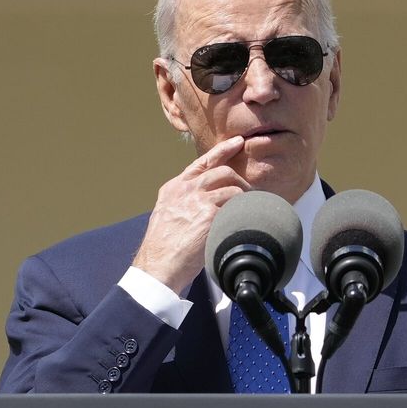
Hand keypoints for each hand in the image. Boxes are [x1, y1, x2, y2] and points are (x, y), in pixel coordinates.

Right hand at [132, 136, 249, 293]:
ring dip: (244, 197)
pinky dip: (244, 210)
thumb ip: (184, 203)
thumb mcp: (167, 215)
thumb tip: (204, 202)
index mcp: (174, 188)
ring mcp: (197, 199)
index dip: (222, 150)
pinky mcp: (208, 214)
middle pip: (221, 170)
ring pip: (232, 186)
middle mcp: (185, 189)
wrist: (158, 265)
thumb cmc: (164, 248)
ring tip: (247, 208)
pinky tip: (247, 217)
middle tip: (248, 190)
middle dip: (239, 178)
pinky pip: (236, 205)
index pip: (201, 162)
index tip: (237, 142)